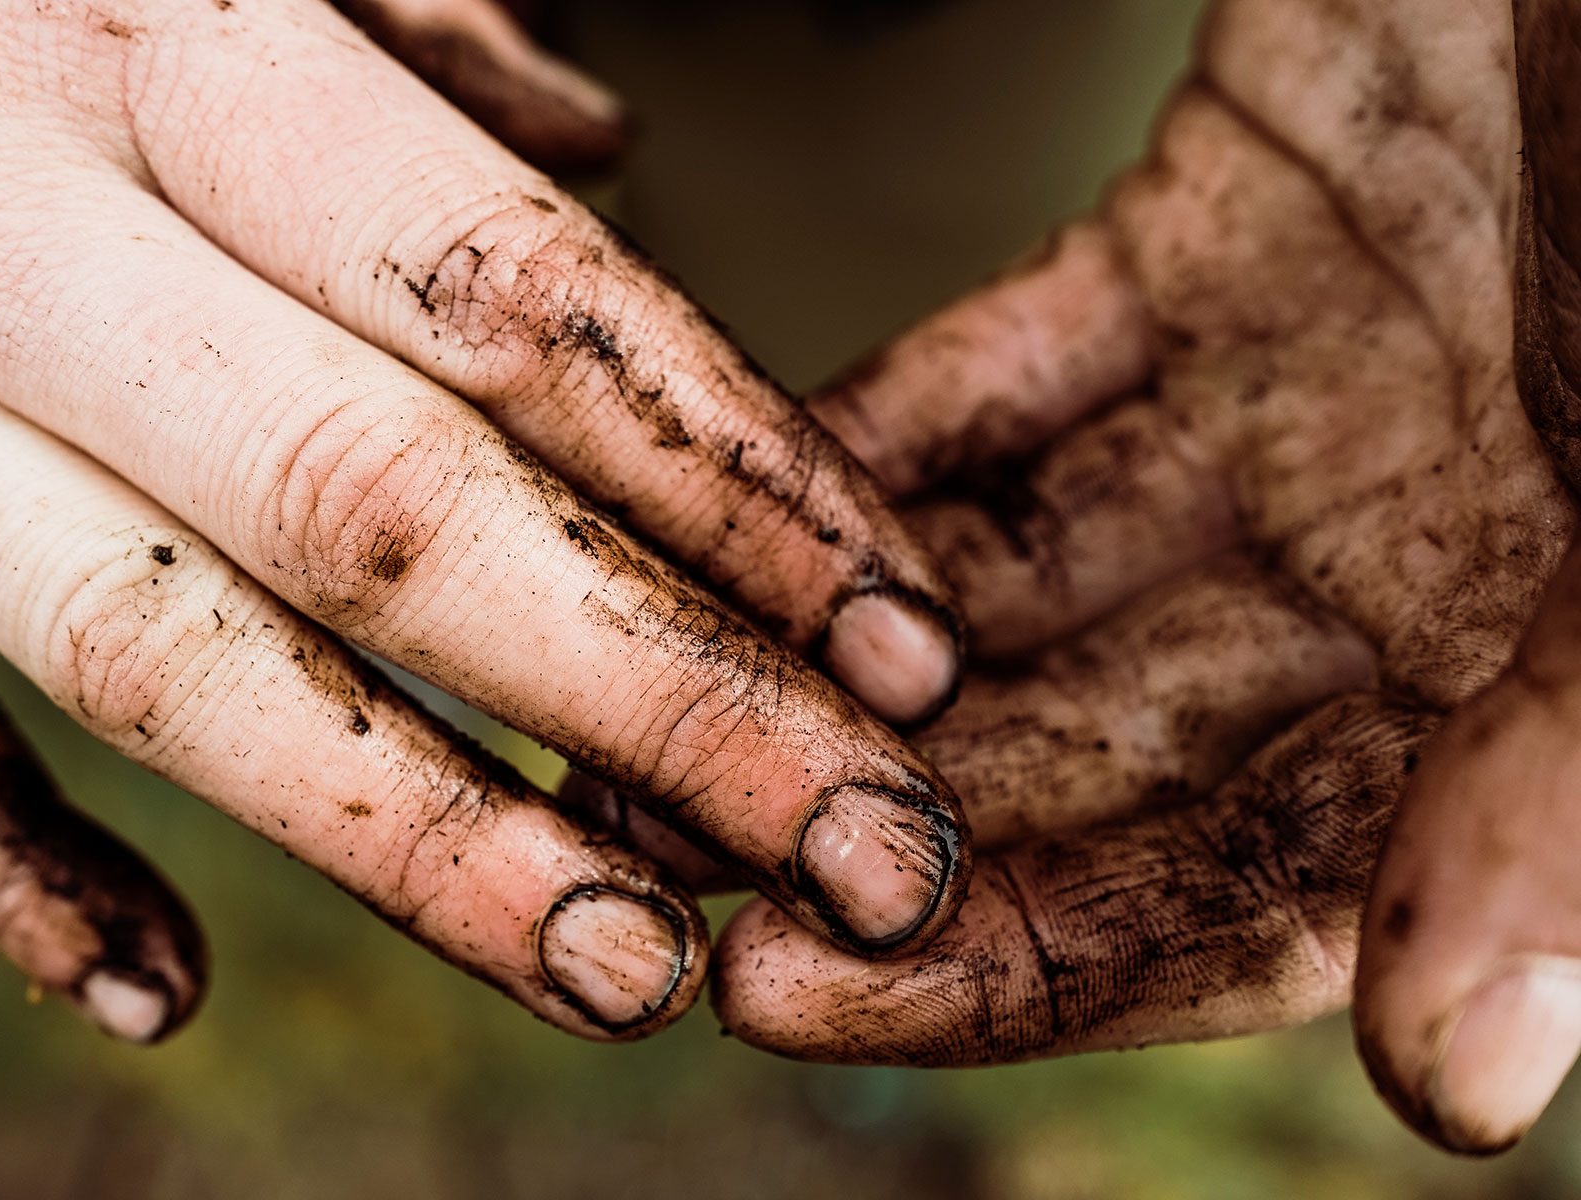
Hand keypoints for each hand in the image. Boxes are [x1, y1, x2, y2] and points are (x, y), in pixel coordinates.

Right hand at [0, 0, 970, 1045]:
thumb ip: (401, 19)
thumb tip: (599, 144)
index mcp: (156, 39)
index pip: (519, 302)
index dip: (739, 481)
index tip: (903, 643)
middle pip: (389, 509)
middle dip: (659, 702)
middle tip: (867, 854)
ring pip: (160, 659)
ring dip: (415, 845)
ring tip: (628, 973)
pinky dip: (8, 870)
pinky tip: (167, 988)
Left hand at [710, 0, 1580, 1153]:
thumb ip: (1571, 771)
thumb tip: (1464, 1083)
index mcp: (1531, 664)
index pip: (1247, 895)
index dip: (1024, 968)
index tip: (783, 994)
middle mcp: (1406, 559)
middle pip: (1099, 753)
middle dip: (879, 812)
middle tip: (663, 851)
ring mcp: (1297, 405)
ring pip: (1022, 578)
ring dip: (839, 647)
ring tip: (648, 695)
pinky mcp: (1209, 247)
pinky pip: (1004, 383)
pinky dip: (879, 443)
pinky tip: (734, 515)